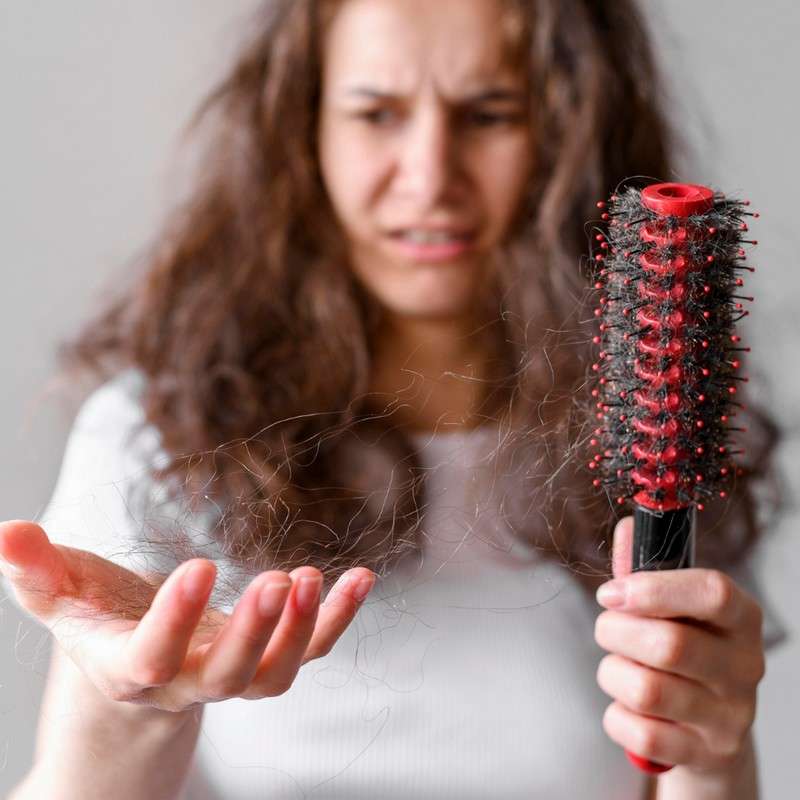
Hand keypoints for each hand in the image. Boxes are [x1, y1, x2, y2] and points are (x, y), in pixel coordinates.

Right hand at [0, 519, 374, 712]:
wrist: (139, 671)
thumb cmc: (99, 626)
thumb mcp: (63, 600)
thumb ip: (37, 573)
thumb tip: (4, 531)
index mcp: (132, 668)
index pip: (152, 658)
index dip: (175, 621)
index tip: (200, 565)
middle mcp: (188, 682)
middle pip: (227, 677)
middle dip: (254, 634)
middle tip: (279, 582)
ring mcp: (234, 675)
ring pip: (275, 674)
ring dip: (302, 631)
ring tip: (316, 578)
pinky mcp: (268, 660)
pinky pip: (311, 651)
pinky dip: (337, 620)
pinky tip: (361, 577)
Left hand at [593, 515, 765, 773]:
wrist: (707, 730)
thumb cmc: (684, 652)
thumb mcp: (672, 608)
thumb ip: (646, 567)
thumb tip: (628, 524)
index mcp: (741, 618)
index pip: (713, 593)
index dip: (655, 588)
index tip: (612, 591)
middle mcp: (745, 667)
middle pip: (669, 645)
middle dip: (616, 632)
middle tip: (608, 629)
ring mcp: (729, 717)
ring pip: (647, 691)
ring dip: (612, 675)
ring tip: (618, 669)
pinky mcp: (705, 755)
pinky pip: (641, 735)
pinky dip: (617, 718)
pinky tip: (628, 708)